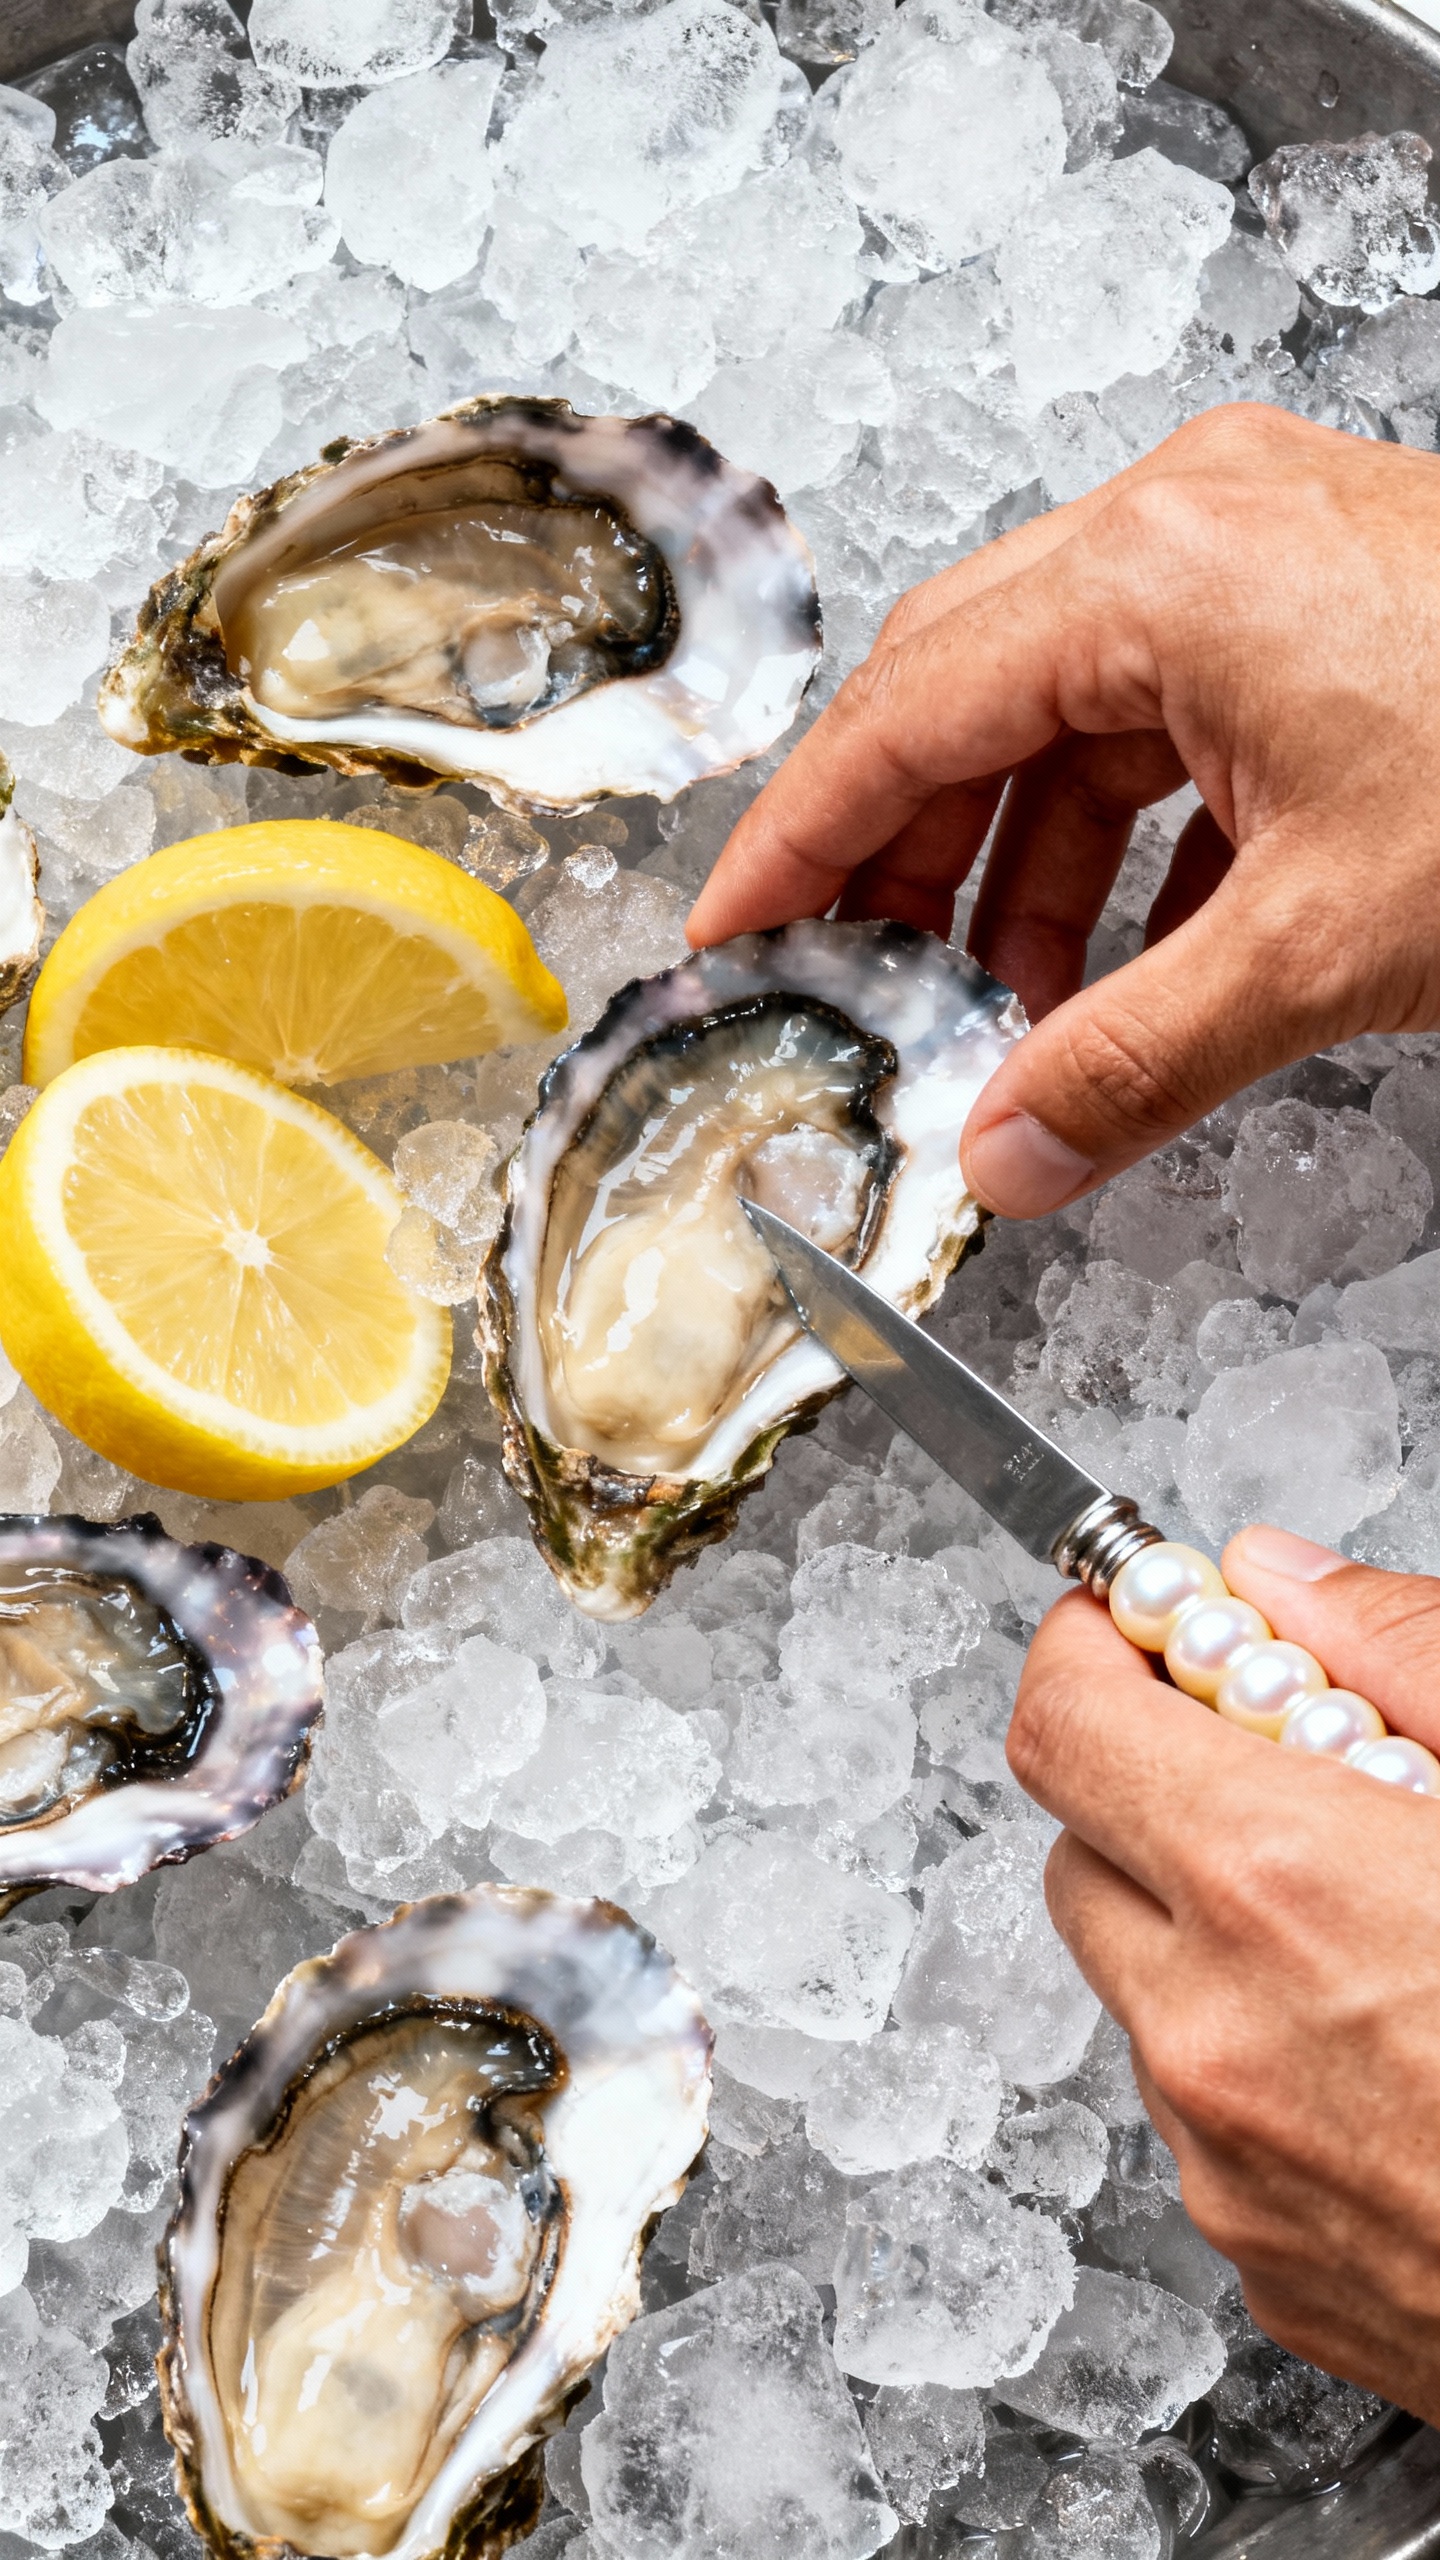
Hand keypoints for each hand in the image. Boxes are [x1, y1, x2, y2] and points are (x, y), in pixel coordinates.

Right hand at [686, 405, 1439, 1219]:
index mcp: (1159, 569)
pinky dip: (1125, 840)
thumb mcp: (1324, 945)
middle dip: (903, 860)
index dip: (798, 840)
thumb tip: (1008, 1151)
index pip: (901, 710)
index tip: (734, 930)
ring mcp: (1257, 551)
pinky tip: (1127, 953)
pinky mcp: (1317, 602)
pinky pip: (1164, 719)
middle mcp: (1190, 527)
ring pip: (1065, 712)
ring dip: (1021, 864)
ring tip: (1005, 1006)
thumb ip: (1134, 1061)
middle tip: (860, 988)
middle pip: (962, 695)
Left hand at [1007, 1524, 1439, 2415]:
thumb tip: (1284, 1581)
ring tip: (1389, 1937)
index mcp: (1280, 1886)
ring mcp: (1233, 2167)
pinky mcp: (1269, 2265)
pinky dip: (1269, 2061)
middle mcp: (1219, 2033)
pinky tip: (1406, 2056)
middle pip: (1082, 1853)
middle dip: (1159, 1788)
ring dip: (1219, 1938)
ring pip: (1146, 1994)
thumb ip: (1407, 1653)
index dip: (1094, 1644)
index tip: (1145, 1624)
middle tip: (1289, 1769)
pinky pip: (1208, 2118)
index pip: (1067, 1719)